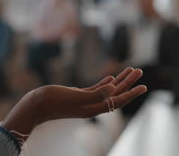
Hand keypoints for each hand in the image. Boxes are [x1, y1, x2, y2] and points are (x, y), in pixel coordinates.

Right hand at [2, 68, 146, 136]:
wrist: (35, 105)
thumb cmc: (52, 101)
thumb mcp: (74, 96)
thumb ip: (95, 93)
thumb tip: (114, 88)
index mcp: (93, 108)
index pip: (117, 100)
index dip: (131, 93)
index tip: (144, 86)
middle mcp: (91, 106)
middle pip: (115, 94)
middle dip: (128, 83)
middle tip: (139, 71)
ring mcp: (84, 101)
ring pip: (107, 90)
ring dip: (119, 81)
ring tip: (130, 71)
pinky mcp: (77, 96)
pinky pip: (96, 90)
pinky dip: (105, 83)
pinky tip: (110, 77)